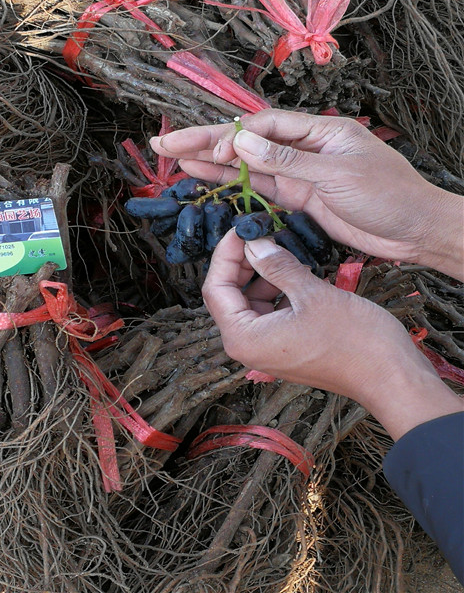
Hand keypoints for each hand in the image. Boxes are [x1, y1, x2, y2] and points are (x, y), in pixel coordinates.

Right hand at [151, 109, 462, 279]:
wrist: (412, 230)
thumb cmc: (387, 195)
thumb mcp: (337, 174)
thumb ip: (288, 159)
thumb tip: (241, 140)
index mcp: (318, 130)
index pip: (262, 127)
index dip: (230, 137)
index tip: (207, 151)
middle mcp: (302, 147)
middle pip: (246, 141)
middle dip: (204, 142)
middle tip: (164, 145)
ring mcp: (298, 173)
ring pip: (246, 165)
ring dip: (211, 162)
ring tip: (175, 159)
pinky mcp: (297, 197)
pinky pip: (259, 187)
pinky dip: (234, 184)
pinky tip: (209, 178)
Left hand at [203, 230, 463, 439]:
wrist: (391, 378)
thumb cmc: (355, 340)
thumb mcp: (311, 294)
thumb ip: (277, 266)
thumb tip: (253, 243)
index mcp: (243, 338)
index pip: (215, 289)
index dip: (225, 255)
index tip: (241, 229)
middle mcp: (246, 347)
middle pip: (227, 295)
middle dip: (241, 263)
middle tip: (260, 234)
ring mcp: (264, 349)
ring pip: (248, 302)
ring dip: (259, 275)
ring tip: (281, 250)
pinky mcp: (282, 347)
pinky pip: (267, 312)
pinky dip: (274, 290)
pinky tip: (293, 272)